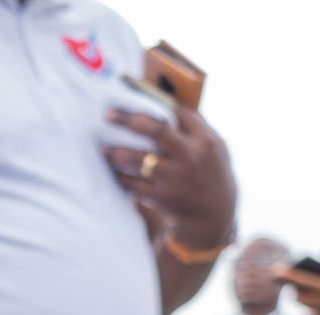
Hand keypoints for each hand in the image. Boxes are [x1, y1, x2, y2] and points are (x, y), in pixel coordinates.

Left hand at [104, 104, 235, 249]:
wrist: (212, 213)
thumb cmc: (210, 172)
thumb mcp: (214, 147)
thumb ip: (195, 128)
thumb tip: (166, 103)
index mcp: (205, 141)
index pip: (182, 114)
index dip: (159, 103)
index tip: (134, 95)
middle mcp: (189, 157)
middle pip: (158, 131)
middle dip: (130, 120)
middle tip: (108, 114)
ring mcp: (173, 178)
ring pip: (139, 160)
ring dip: (118, 153)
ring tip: (104, 149)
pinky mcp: (159, 196)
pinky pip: (132, 184)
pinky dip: (121, 176)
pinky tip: (114, 170)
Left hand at [277, 255, 319, 314]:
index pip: (301, 281)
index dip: (287, 275)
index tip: (275, 269)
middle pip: (298, 295)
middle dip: (291, 286)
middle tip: (287, 276)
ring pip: (303, 304)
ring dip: (299, 294)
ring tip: (296, 284)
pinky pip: (312, 309)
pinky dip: (309, 301)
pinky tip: (310, 292)